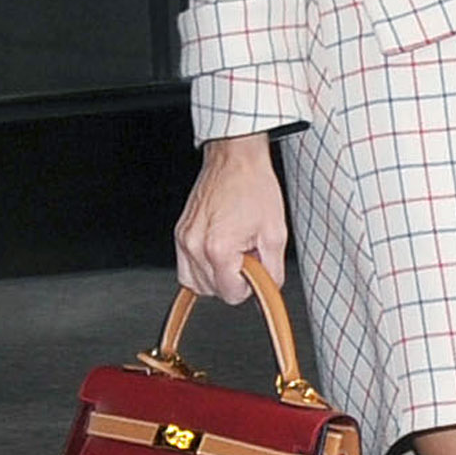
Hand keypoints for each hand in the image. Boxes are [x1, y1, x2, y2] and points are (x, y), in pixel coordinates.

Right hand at [174, 134, 287, 303]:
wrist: (235, 159)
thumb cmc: (254, 188)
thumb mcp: (276, 234)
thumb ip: (272, 271)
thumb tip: (267, 290)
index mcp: (218, 249)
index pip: (231, 295)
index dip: (248, 286)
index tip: (255, 267)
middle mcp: (195, 246)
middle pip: (212, 292)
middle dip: (232, 278)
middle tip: (245, 253)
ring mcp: (184, 239)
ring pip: (195, 284)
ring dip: (216, 276)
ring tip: (232, 252)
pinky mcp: (180, 233)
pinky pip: (186, 267)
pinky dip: (202, 266)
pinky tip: (218, 250)